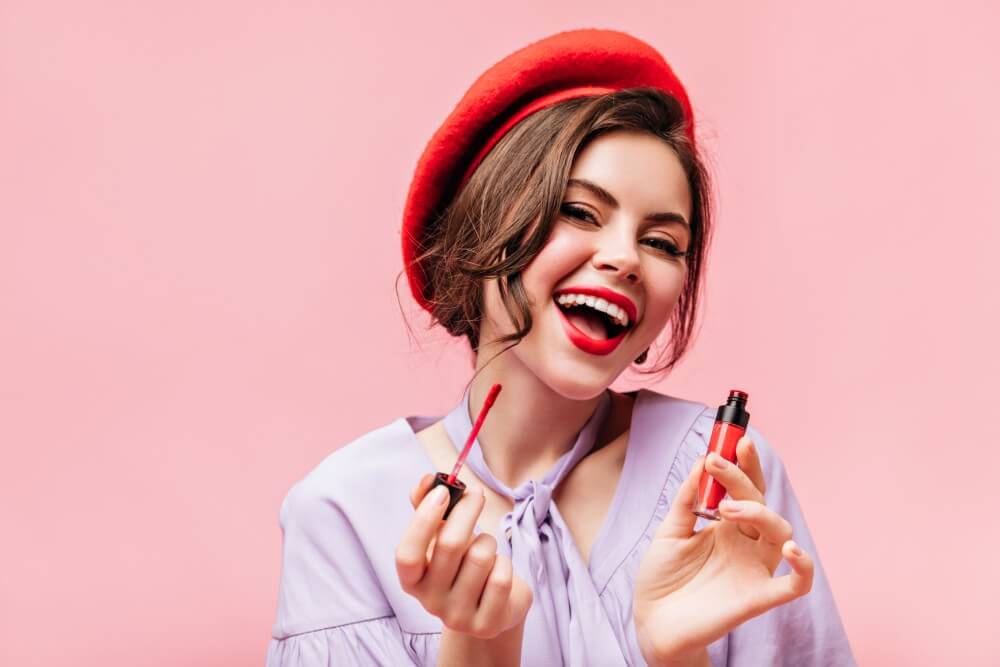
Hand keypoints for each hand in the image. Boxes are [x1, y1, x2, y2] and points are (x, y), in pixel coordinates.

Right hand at [394, 473, 532, 639]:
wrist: (491, 605)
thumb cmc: (462, 563)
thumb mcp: (441, 535)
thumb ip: (427, 505)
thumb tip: (428, 479)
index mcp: (412, 579)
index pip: (407, 553)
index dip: (423, 520)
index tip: (442, 491)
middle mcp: (430, 602)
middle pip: (450, 546)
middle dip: (467, 511)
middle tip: (476, 494)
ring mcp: (458, 617)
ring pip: (481, 557)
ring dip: (489, 541)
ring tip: (487, 548)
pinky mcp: (487, 624)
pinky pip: (501, 577)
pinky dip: (505, 563)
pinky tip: (499, 569)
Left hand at [632, 437, 813, 665]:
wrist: (652, 622)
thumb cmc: (661, 577)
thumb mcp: (669, 530)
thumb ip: (687, 498)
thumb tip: (701, 460)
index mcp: (726, 524)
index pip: (744, 486)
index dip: (745, 463)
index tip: (733, 441)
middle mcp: (745, 542)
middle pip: (760, 501)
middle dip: (744, 477)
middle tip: (716, 463)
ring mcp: (754, 567)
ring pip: (780, 532)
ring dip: (758, 512)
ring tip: (725, 509)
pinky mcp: (759, 596)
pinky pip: (796, 583)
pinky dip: (803, 566)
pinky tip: (793, 549)